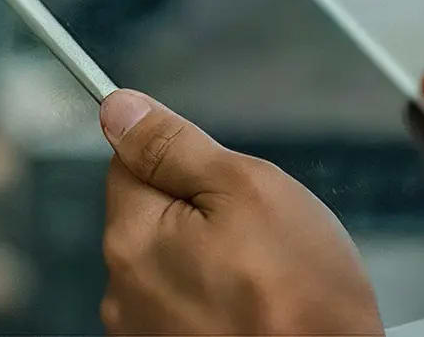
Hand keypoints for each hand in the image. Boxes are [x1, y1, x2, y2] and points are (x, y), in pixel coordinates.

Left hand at [97, 89, 383, 336]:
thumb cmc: (302, 297)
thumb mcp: (250, 189)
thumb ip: (177, 146)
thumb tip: (121, 109)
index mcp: (132, 238)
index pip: (129, 161)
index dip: (183, 159)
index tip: (222, 180)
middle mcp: (122, 293)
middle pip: (151, 215)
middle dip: (199, 212)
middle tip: (256, 233)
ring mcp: (142, 333)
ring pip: (170, 263)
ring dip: (207, 259)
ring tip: (260, 277)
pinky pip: (184, 306)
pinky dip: (213, 301)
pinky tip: (252, 309)